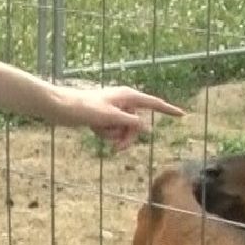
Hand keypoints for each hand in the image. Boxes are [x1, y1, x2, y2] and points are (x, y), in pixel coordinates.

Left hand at [57, 84, 185, 151]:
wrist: (61, 107)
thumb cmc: (85, 108)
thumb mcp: (110, 118)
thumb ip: (130, 123)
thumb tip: (148, 128)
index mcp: (128, 96)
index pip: (153, 104)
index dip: (168, 110)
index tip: (182, 114)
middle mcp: (123, 102)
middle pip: (138, 125)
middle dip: (128, 138)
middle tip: (116, 148)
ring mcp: (114, 110)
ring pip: (125, 131)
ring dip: (114, 136)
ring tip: (99, 132)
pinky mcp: (105, 118)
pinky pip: (114, 131)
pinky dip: (106, 134)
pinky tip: (94, 129)